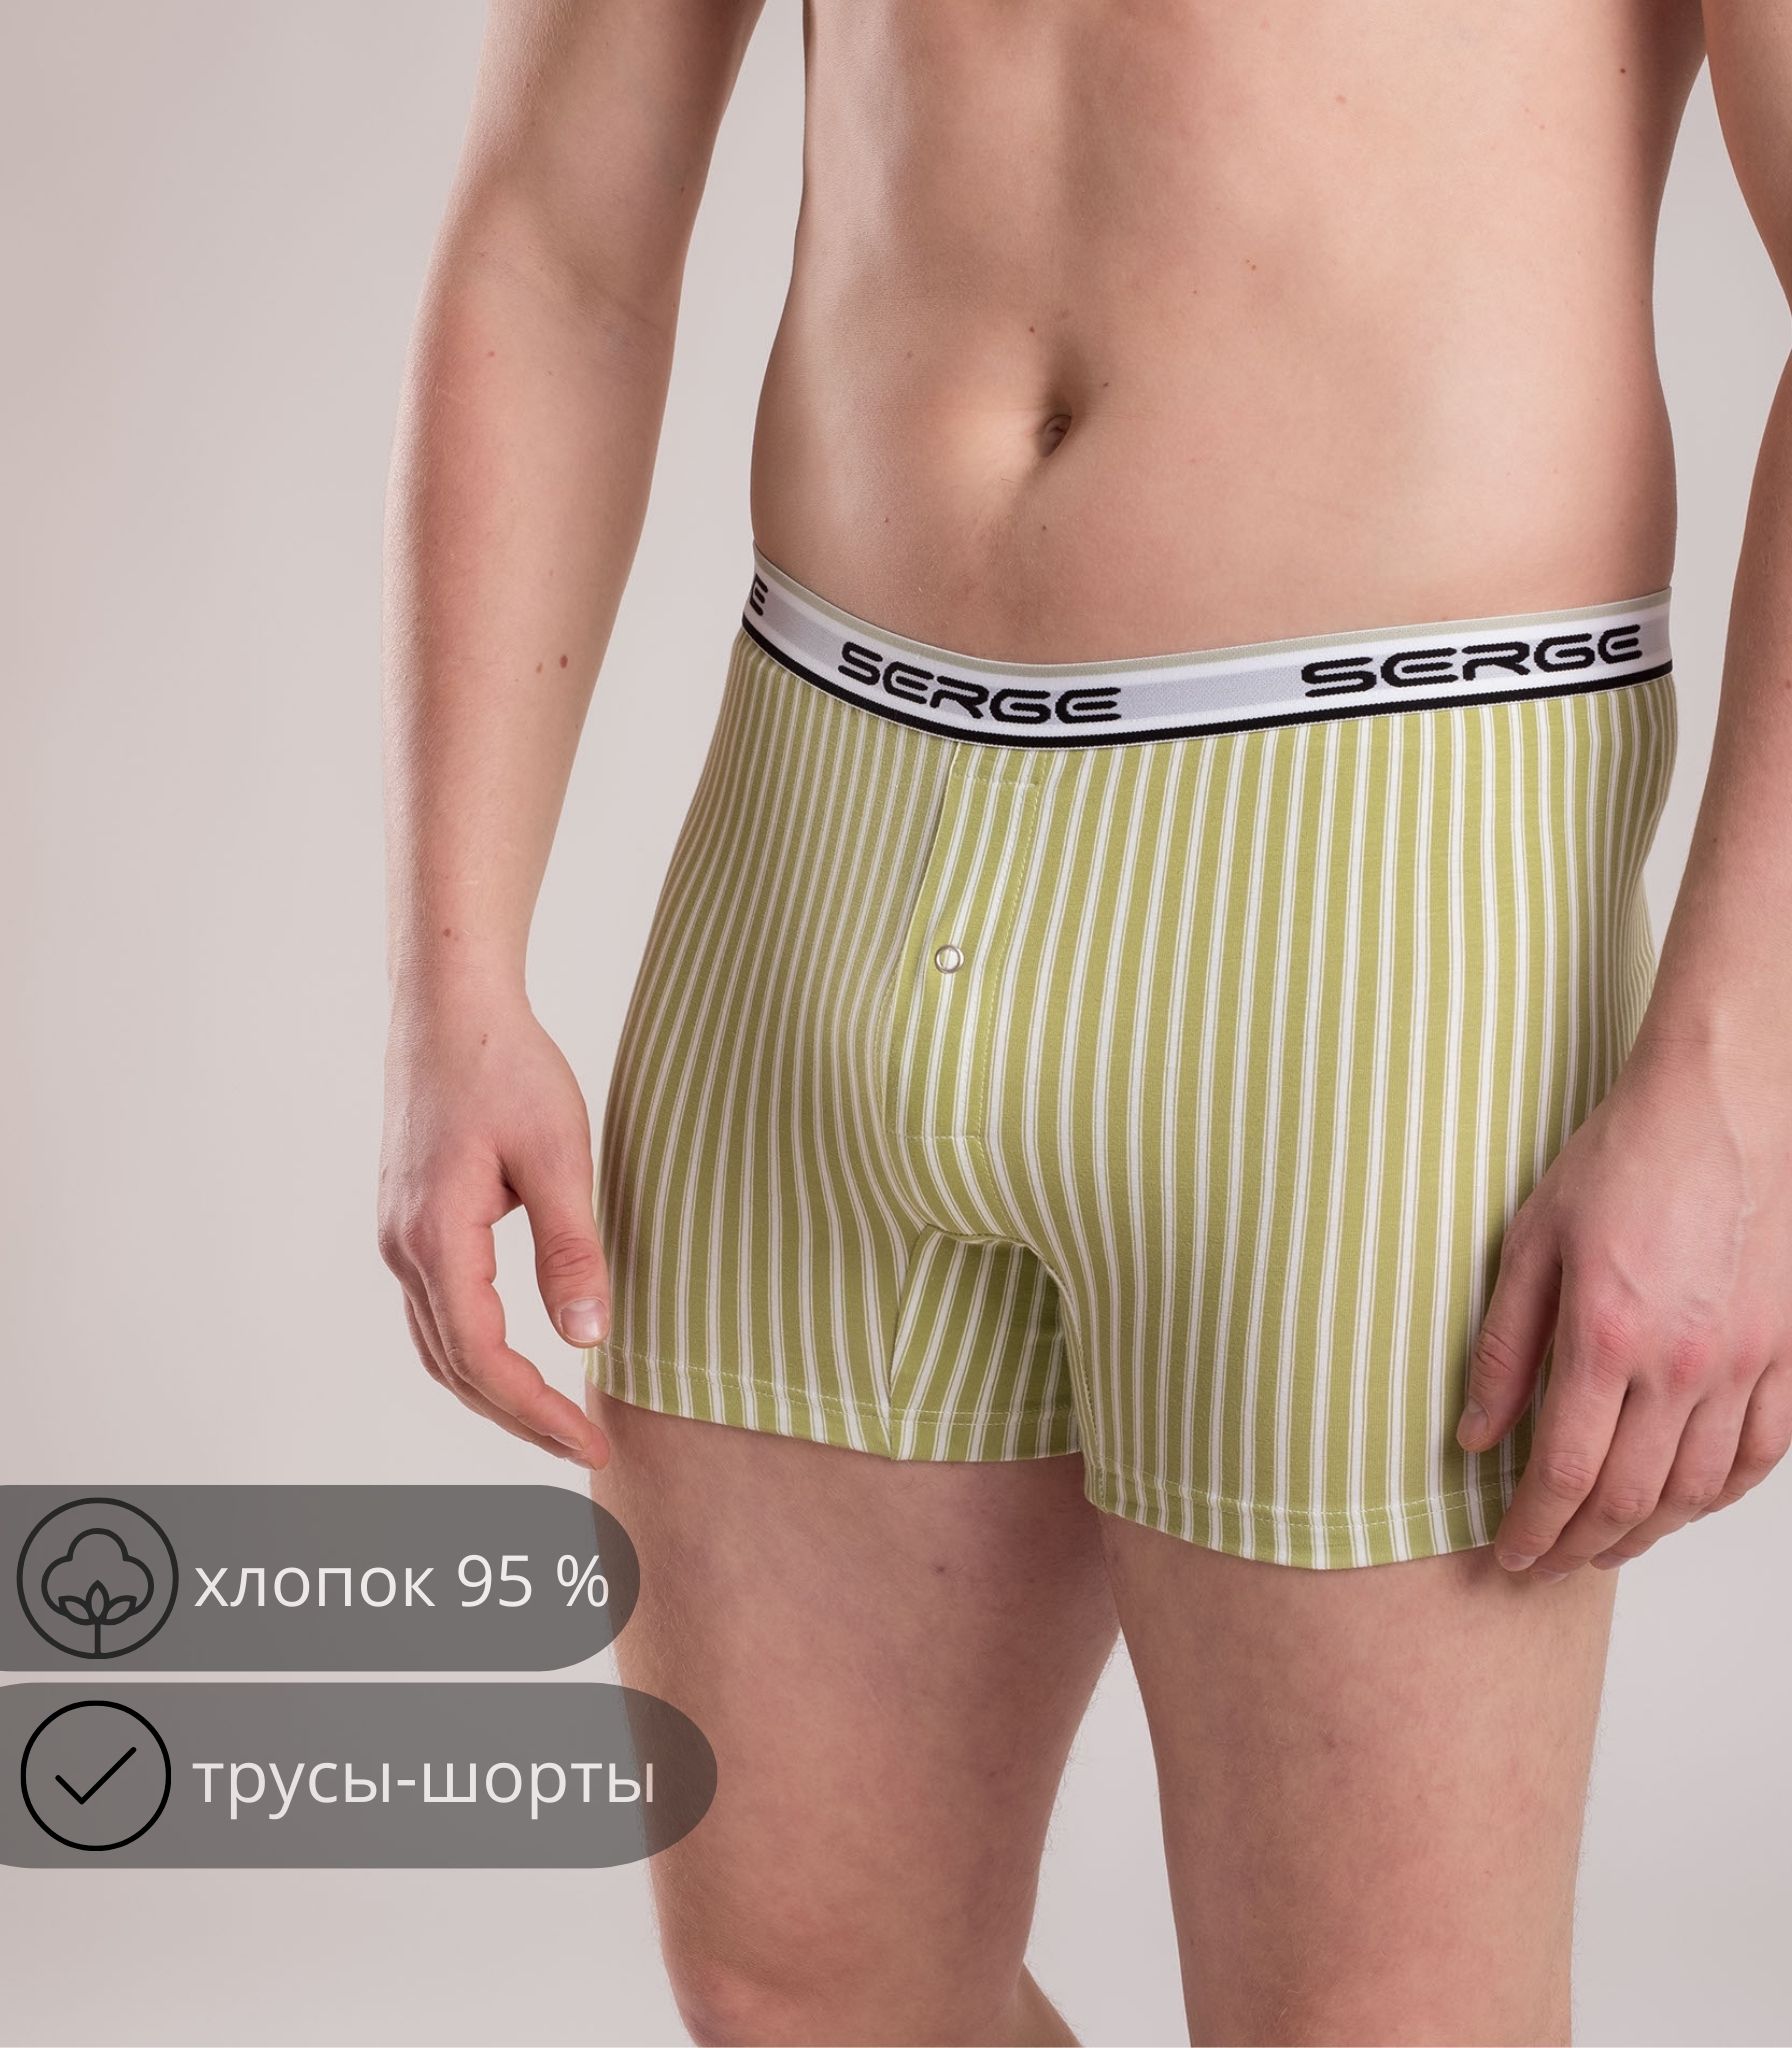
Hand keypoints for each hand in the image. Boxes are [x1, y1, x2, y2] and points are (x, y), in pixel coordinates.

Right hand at [378, 982, 610, 1468]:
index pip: (484, 1360)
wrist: (451, 1006)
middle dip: (516, 1418)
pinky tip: (515, 1357)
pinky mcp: (411, 1219)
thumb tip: (587, 1336)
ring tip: (553, 1421)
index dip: (535, 1414)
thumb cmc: (506, 1066)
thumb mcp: (560, 1154)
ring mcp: (400, 1235)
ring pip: (439, 1343)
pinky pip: (437, 1310)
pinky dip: (474, 1351)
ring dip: (492, 1390)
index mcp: (437, 1238)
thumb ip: (571, 1248)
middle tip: (581, 1450)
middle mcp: (404, 1247)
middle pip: (454, 1367)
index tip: (589, 1447)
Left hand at [1459, 1033, 1791, 1579]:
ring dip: (1648, 1532)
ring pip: (1698, 1490)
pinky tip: (1689, 1503)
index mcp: (1606, 1338)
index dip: (1532, 1530)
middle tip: (1546, 1564)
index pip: (1562, 1474)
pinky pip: (1763, 1453)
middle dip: (1579, 1546)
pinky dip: (1722, 1495)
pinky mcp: (1788, 1352)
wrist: (1725, 1105)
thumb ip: (1505, 1347)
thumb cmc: (1624, 1158)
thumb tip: (1476, 1433)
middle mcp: (1682, 1367)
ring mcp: (1745, 1364)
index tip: (1508, 1555)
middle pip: (1629, 1498)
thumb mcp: (1530, 1240)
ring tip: (1605, 1544)